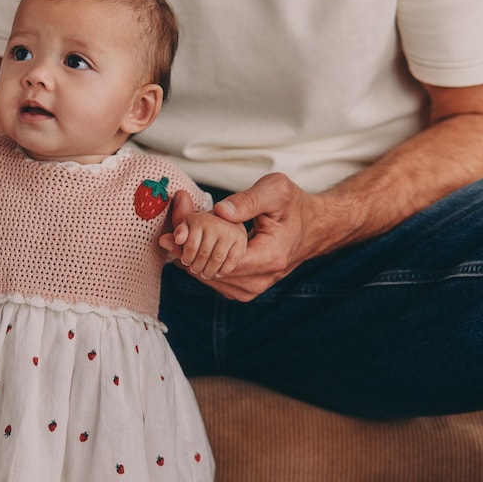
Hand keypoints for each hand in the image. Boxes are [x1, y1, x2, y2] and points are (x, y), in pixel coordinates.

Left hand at [160, 174, 327, 300]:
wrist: (312, 228)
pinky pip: (213, 280)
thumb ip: (248, 200)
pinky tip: (195, 246)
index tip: (177, 230)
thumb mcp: (276, 190)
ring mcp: (251, 290)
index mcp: (268, 258)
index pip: (219, 262)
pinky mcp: (244, 290)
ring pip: (207, 279)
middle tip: (170, 231)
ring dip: (191, 258)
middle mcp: (259, 281)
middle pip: (209, 272)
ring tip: (181, 235)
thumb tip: (219, 212)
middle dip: (187, 251)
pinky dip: (201, 263)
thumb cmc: (294, 206)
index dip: (193, 247)